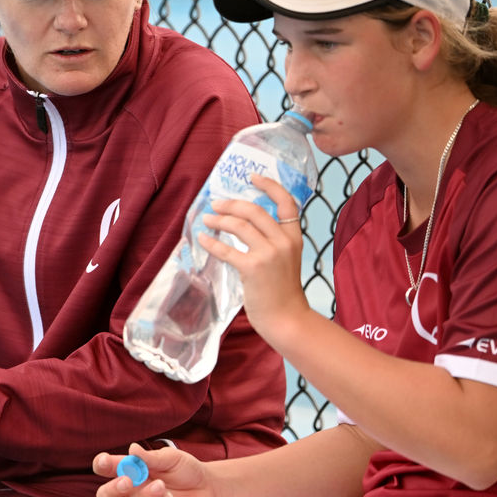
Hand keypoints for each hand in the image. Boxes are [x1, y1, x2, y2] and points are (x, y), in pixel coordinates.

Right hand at [95, 443, 217, 496]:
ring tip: (161, 485)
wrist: (209, 488)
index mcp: (130, 471)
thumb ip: (150, 457)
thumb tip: (132, 449)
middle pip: (105, 496)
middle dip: (112, 489)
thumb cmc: (186, 470)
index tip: (106, 461)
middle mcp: (131, 491)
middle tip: (127, 481)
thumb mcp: (171, 458)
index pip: (106, 469)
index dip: (102, 465)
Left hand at [197, 174, 307, 337]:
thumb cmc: (282, 291)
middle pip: (254, 210)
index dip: (269, 185)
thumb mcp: (286, 259)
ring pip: (239, 225)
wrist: (286, 318)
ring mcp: (269, 255)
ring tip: (207, 220)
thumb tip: (244, 223)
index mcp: (294, 237)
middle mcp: (283, 241)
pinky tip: (203, 239)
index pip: (287, 202)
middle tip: (216, 204)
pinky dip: (211, 242)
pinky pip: (227, 249)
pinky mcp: (253, 268)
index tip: (252, 177)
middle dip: (231, 204)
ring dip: (219, 219)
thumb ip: (272, 241)